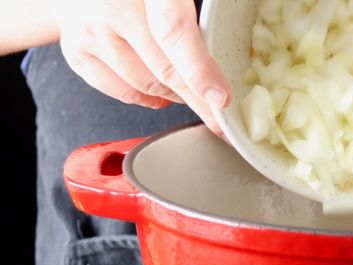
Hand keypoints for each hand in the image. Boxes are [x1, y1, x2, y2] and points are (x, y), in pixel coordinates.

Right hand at [56, 0, 230, 134]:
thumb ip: (187, 11)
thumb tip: (226, 51)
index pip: (173, 31)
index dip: (199, 69)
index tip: (221, 99)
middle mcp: (110, 4)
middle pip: (164, 69)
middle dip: (199, 99)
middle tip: (222, 117)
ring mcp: (89, 30)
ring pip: (146, 85)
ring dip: (176, 95)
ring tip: (192, 91)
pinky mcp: (76, 51)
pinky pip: (122, 91)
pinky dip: (148, 98)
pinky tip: (163, 93)